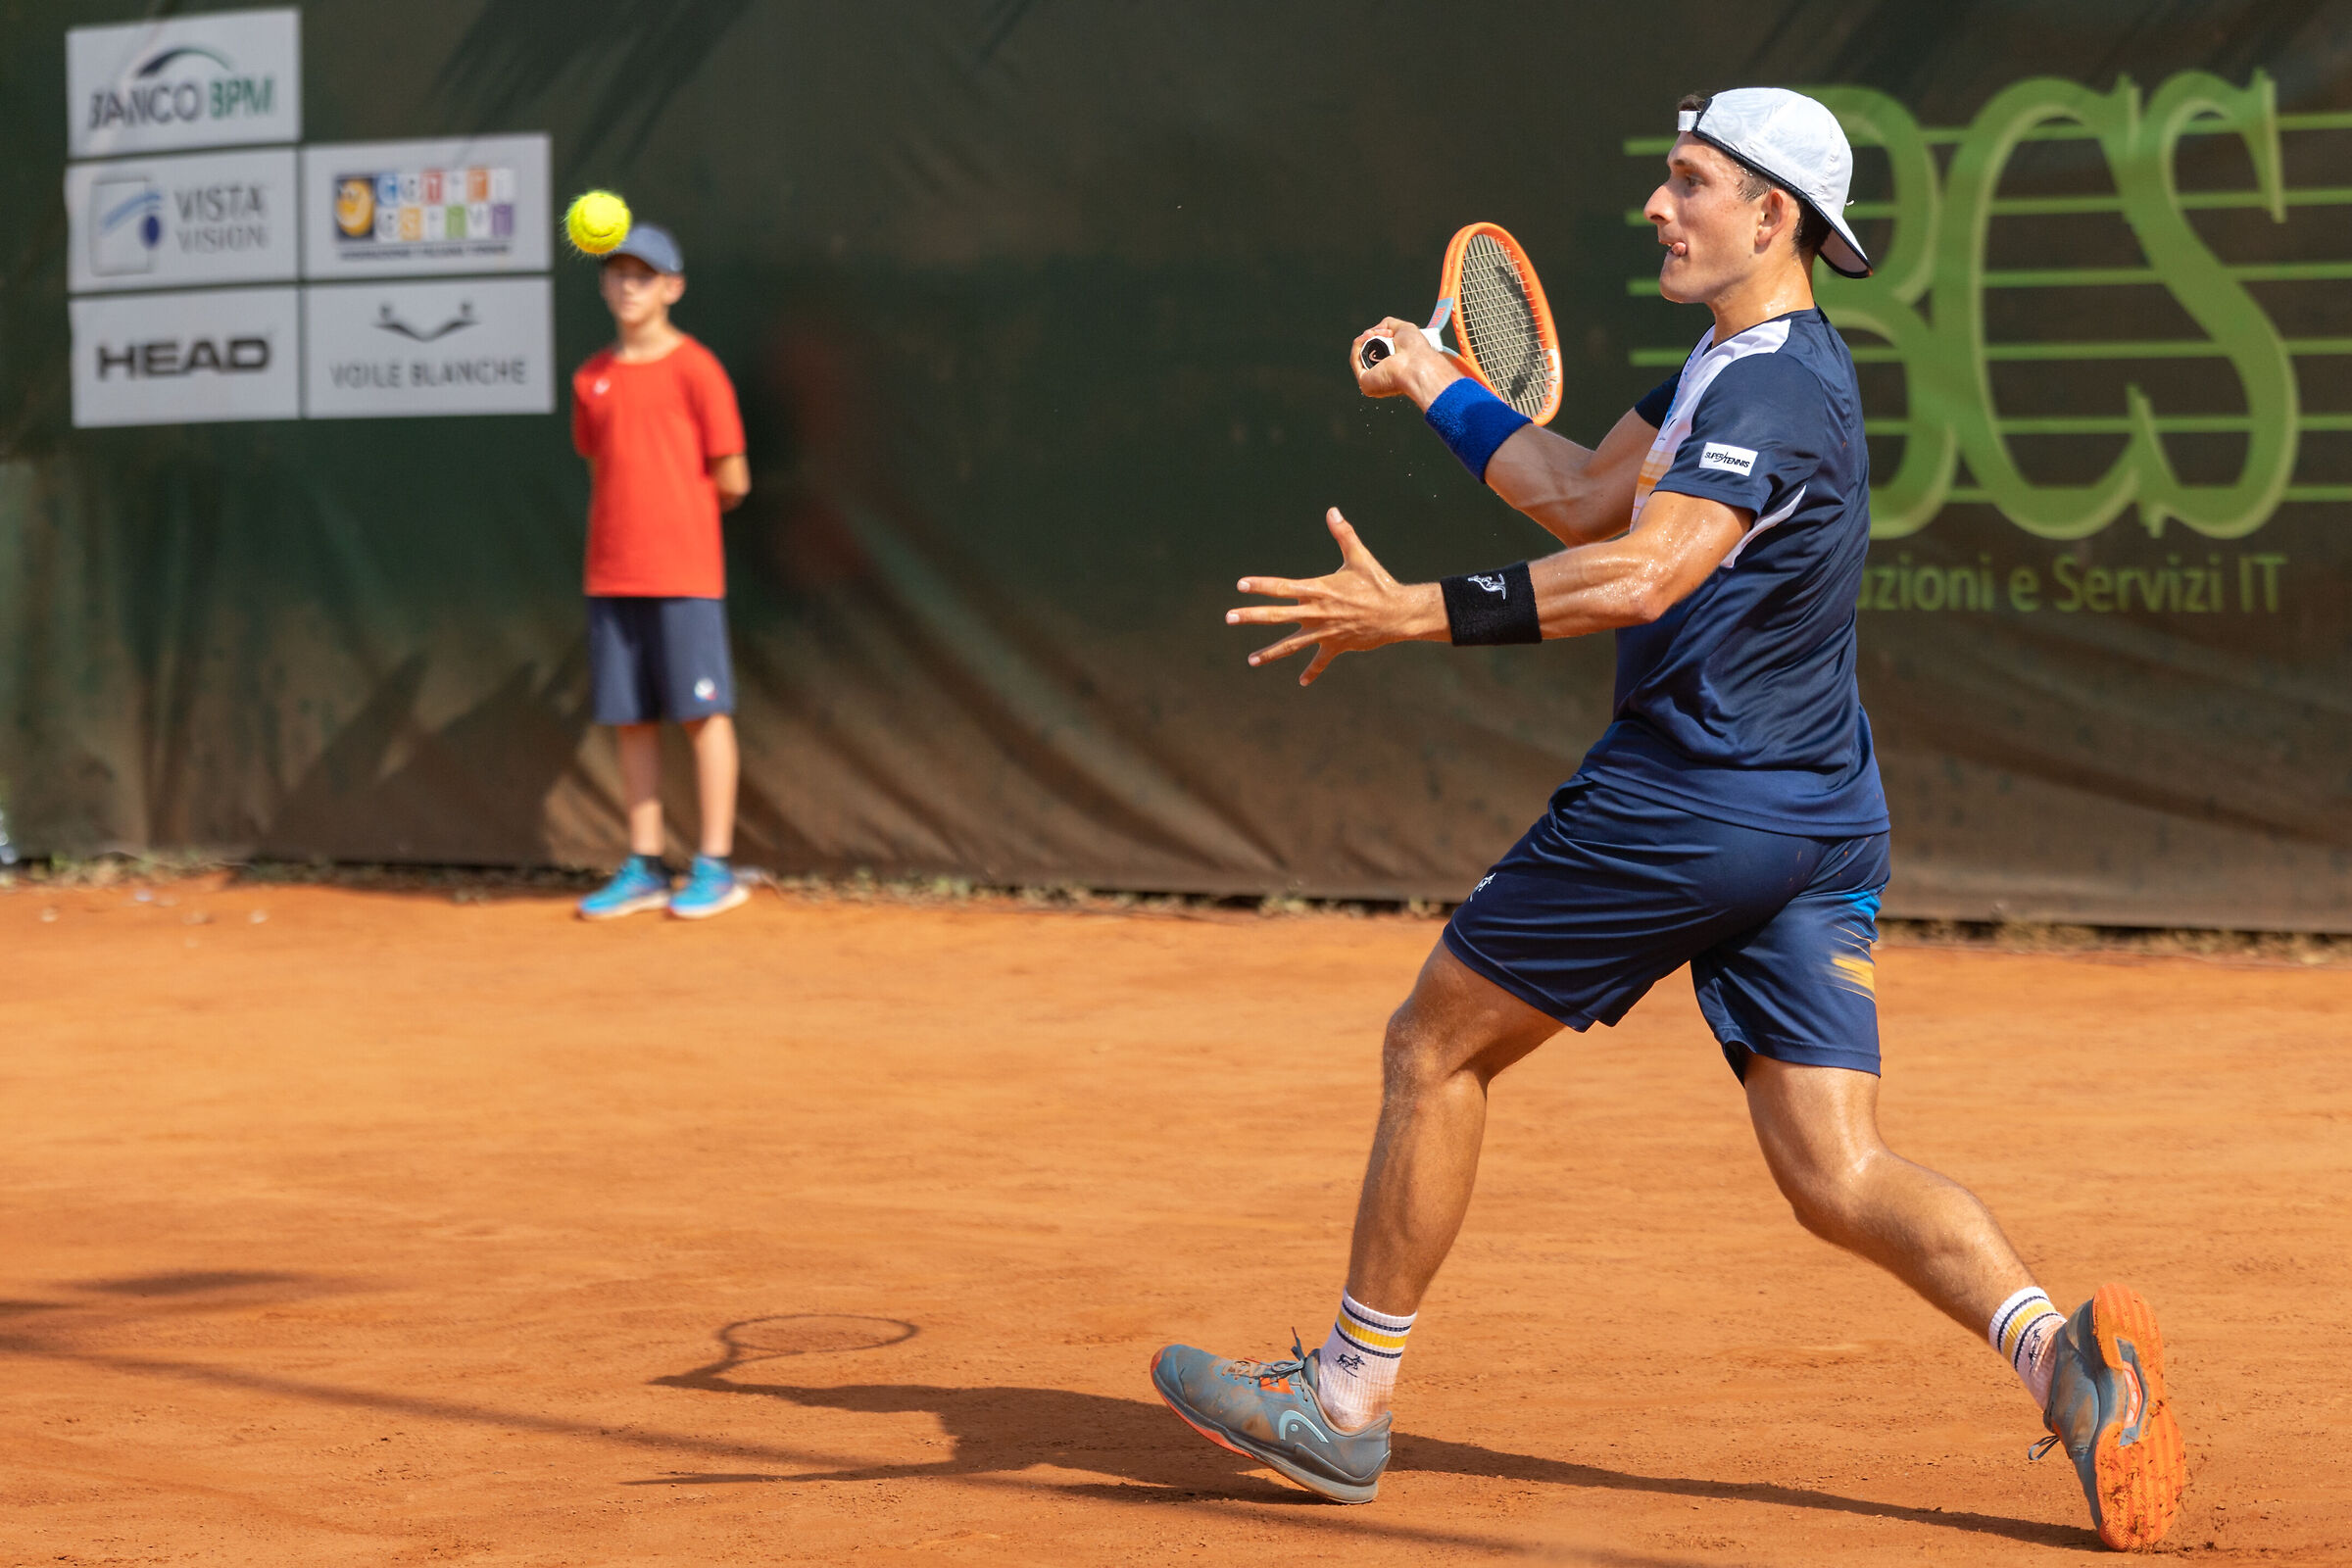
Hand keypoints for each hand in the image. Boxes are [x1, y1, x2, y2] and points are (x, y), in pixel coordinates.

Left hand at [1226, 508, 1444, 685]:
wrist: (1399, 613)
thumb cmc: (1378, 583)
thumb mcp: (1359, 557)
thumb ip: (1343, 534)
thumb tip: (1333, 510)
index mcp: (1319, 590)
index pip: (1283, 587)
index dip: (1261, 585)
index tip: (1241, 585)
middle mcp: (1317, 612)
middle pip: (1277, 615)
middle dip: (1252, 615)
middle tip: (1229, 617)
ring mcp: (1325, 632)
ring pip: (1291, 644)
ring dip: (1270, 653)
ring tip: (1250, 661)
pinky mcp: (1336, 646)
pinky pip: (1320, 661)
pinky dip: (1312, 672)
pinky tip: (1301, 682)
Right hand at [1350, 315, 1462, 408]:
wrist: (1417, 364)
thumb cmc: (1417, 351)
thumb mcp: (1404, 329)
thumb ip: (1388, 325)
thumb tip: (1374, 330)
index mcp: (1394, 368)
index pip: (1379, 352)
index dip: (1380, 338)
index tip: (1388, 332)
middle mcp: (1383, 376)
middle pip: (1369, 351)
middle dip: (1373, 336)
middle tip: (1385, 332)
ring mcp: (1373, 380)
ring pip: (1361, 354)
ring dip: (1366, 339)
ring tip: (1378, 334)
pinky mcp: (1365, 382)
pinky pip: (1355, 360)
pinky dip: (1358, 345)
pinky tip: (1366, 336)